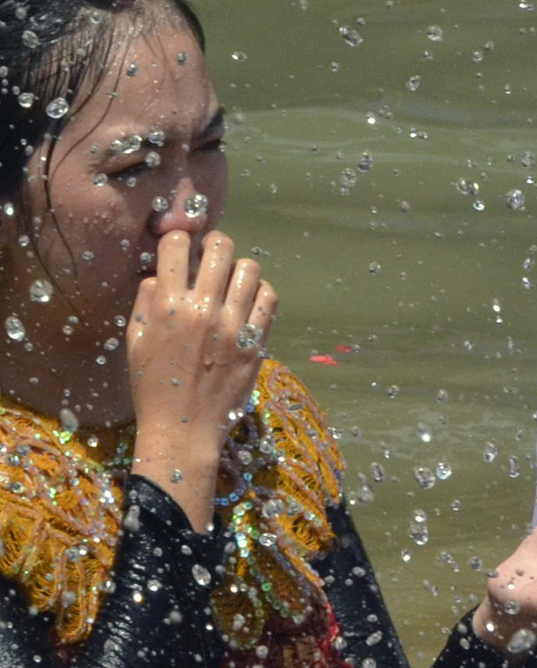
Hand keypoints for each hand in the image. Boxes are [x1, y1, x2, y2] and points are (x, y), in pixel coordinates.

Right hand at [123, 228, 276, 531]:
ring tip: (231, 280)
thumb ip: (147, 301)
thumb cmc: (153, 385)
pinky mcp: (257, 341)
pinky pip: (270, 298)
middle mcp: (203, 309)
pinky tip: (249, 301)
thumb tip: (162, 273)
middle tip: (211, 255)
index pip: (177, 246)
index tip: (182, 248)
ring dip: (239, 267)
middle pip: (220, 248)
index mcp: (167, 306)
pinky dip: (260, 292)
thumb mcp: (135, 341)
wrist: (183, 428)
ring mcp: (234, 325)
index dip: (179, 240)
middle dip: (214, 244)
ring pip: (250, 268)